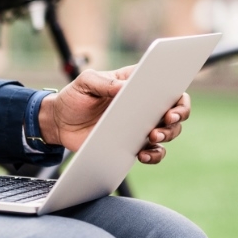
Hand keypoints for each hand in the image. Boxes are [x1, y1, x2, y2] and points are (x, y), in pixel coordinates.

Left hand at [37, 66, 190, 164]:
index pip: (166, 84)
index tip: (175, 98)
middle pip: (175, 110)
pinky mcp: (133, 145)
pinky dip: (154, 155)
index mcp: (135, 84)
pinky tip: (144, 155)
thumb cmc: (74, 97)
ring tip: (152, 136)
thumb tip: (124, 87)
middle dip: (177, 115)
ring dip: (168, 135)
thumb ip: (103, 82)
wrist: (59, 123)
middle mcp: (144, 105)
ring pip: (169, 132)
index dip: (177, 91)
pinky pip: (154, 152)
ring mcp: (141, 126)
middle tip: (167, 119)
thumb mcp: (85, 82)